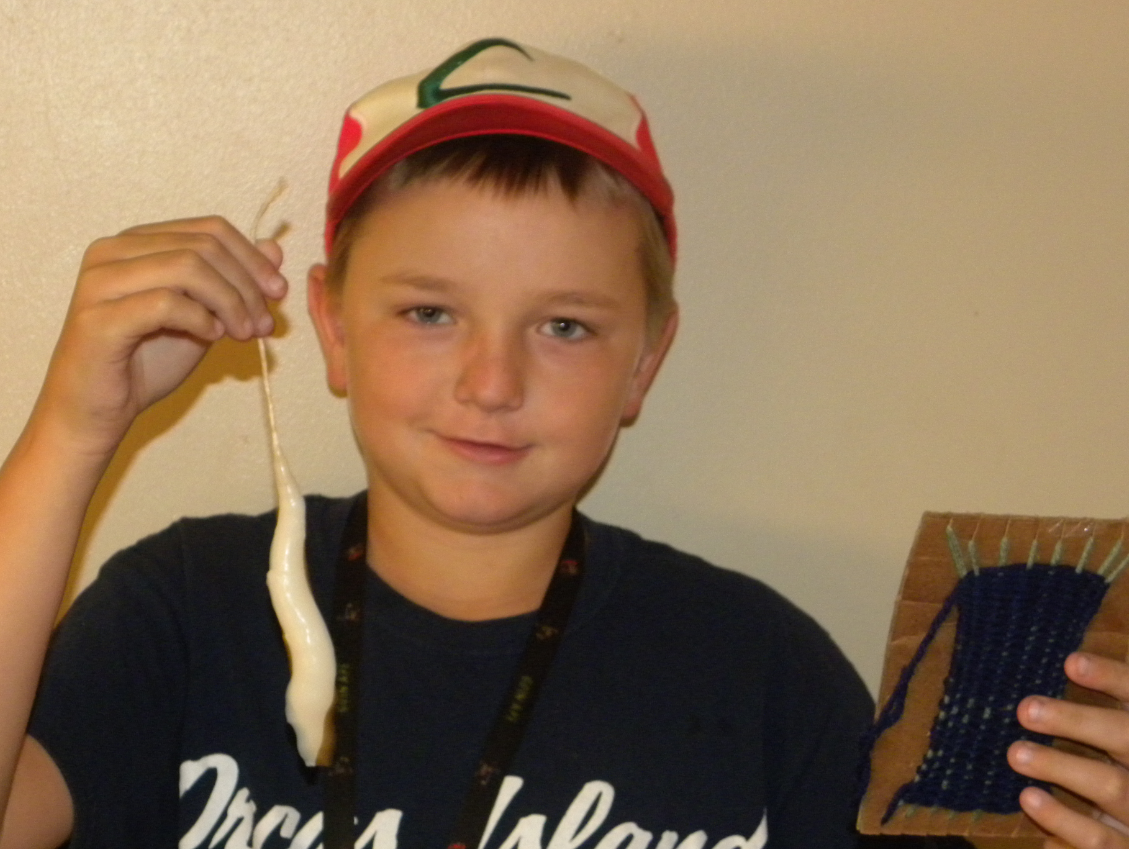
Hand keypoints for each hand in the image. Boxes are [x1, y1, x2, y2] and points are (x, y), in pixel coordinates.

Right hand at [34, 216, 286, 456]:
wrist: (97, 411)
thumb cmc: (145, 364)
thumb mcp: (204, 318)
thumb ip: (233, 283)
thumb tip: (274, 250)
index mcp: (136, 243)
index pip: (209, 229)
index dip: (252, 258)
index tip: (279, 292)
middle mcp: (112, 252)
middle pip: (203, 246)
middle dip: (246, 285)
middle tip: (265, 324)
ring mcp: (100, 282)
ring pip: (187, 267)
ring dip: (230, 302)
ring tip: (244, 334)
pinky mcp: (99, 318)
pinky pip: (165, 303)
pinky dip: (200, 319)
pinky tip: (212, 337)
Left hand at [1008, 651, 1128, 847]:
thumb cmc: (1121, 769)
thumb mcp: (1112, 737)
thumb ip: (1092, 720)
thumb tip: (1054, 670)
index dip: (1111, 678)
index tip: (1071, 662)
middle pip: (1124, 737)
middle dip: (1077, 722)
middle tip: (1025, 710)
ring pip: (1113, 788)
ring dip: (1064, 770)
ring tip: (1016, 754)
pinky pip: (1103, 842)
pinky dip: (1067, 825)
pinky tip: (1031, 805)